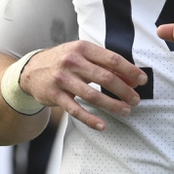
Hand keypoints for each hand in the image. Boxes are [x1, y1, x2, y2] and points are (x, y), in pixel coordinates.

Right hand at [20, 41, 147, 131]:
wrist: (31, 69)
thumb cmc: (64, 61)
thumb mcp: (82, 55)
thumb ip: (104, 64)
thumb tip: (131, 77)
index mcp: (83, 48)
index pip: (112, 59)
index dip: (130, 70)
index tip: (142, 80)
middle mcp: (73, 61)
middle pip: (105, 78)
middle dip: (124, 90)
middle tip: (136, 100)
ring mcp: (63, 79)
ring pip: (92, 95)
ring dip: (112, 105)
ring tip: (125, 111)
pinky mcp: (55, 95)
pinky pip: (75, 109)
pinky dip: (90, 119)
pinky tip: (102, 125)